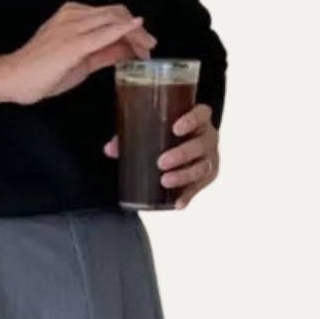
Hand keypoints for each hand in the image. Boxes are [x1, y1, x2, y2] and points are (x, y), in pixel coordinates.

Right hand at [0, 3, 155, 105]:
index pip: (110, 15)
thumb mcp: (79, 61)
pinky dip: (123, 29)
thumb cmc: (40, 72)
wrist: (14, 77)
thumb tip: (126, 50)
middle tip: (150, 47)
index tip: (142, 44)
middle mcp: (74, 15)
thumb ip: (103, 52)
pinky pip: (104, 32)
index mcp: (73, 15)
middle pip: (115, 14)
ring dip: (135, 33)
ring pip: (113, 21)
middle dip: (137, 30)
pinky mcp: (74, 43)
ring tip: (147, 48)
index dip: (130, 27)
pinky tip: (136, 28)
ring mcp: (74, 27)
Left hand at [102, 103, 219, 208]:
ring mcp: (209, 157)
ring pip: (202, 167)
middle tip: (161, 162)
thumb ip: (131, 136)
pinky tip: (178, 204)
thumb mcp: (154, 129)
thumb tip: (110, 149)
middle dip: (182, 154)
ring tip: (165, 181)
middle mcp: (208, 137)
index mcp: (198, 119)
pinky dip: (188, 196)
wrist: (186, 143)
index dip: (192, 120)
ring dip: (184, 176)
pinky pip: (200, 187)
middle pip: (201, 144)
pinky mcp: (207, 176)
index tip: (175, 128)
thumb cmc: (168, 132)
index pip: (201, 114)